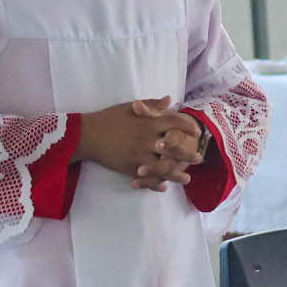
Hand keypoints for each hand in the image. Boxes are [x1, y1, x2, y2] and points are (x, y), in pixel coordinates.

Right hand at [79, 98, 202, 189]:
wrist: (87, 135)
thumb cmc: (108, 118)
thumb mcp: (130, 107)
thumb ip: (151, 105)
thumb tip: (169, 99)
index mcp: (148, 123)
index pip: (174, 123)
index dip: (188, 127)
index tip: (197, 131)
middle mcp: (146, 140)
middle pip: (174, 148)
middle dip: (188, 154)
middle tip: (199, 158)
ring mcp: (138, 155)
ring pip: (163, 168)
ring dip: (177, 174)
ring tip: (187, 178)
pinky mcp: (129, 167)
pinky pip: (147, 178)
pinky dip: (155, 184)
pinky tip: (163, 187)